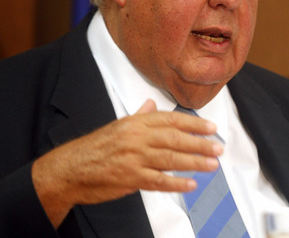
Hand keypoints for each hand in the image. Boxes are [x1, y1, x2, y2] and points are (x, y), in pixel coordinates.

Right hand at [32, 99, 222, 227]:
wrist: (70, 168)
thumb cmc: (95, 147)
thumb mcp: (117, 126)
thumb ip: (139, 116)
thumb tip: (153, 105)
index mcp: (134, 122)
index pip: (170, 119)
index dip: (193, 122)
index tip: (210, 127)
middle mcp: (136, 137)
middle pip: (174, 137)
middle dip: (199, 142)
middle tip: (218, 147)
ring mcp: (133, 158)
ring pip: (170, 158)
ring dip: (194, 161)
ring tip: (212, 164)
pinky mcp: (130, 178)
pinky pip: (158, 180)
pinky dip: (176, 182)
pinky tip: (190, 183)